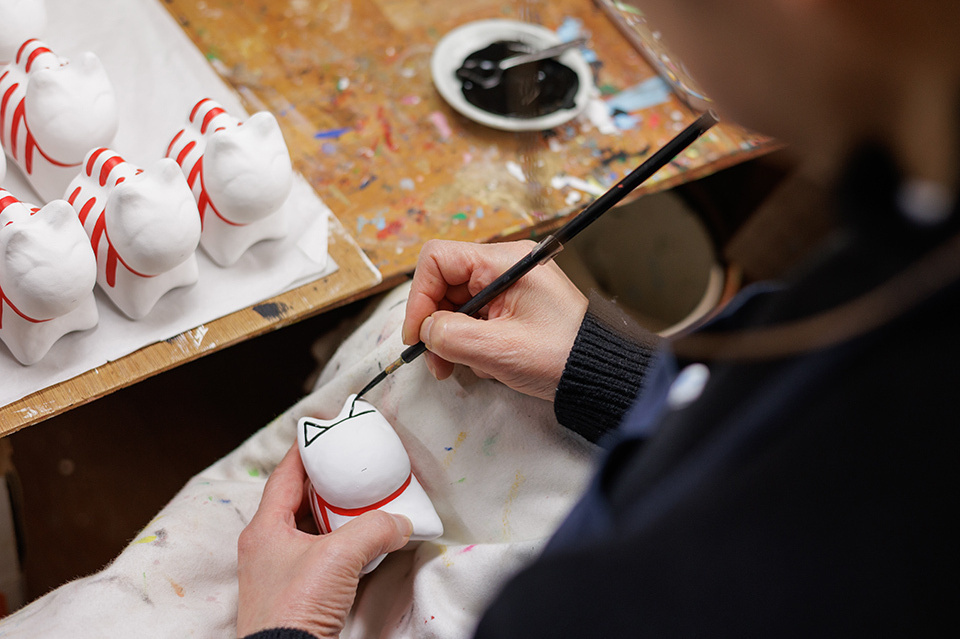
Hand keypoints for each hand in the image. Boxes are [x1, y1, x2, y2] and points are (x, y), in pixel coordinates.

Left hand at [236, 445, 412, 637]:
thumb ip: (374, 529)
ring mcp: (276, 572)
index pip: (284, 475)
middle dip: (324, 484)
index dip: (303, 450)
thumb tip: (399, 522)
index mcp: (264, 528)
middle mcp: (265, 547)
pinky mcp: (291, 594)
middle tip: (348, 469)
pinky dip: (335, 544)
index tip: (320, 433)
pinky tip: (357, 545)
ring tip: (359, 504)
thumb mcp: (341, 556)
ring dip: (331, 516)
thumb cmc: (296, 607)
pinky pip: (314, 555)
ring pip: (305, 529)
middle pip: (295, 500)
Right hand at [402, 239, 587, 400]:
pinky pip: (475, 318)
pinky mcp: (512, 307)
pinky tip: (483, 363)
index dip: (420, 297)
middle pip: (445, 284)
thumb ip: (451, 336)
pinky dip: (469, 342)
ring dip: (450, 338)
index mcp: (505, 262)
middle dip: (434, 324)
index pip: (438, 260)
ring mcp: (509, 287)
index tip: (417, 335)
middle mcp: (505, 268)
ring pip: (457, 305)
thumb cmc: (561, 356)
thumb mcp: (498, 349)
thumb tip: (425, 330)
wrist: (599, 375)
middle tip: (435, 362)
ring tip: (457, 368)